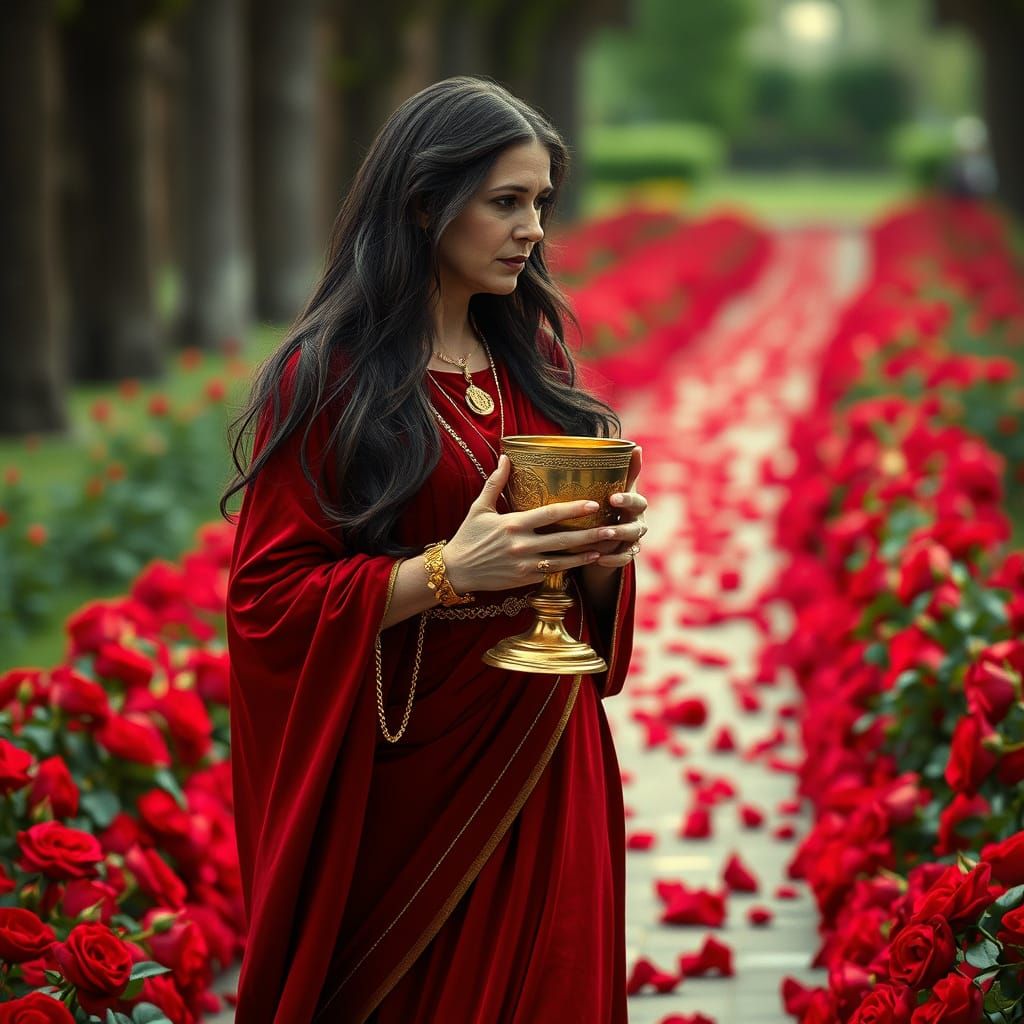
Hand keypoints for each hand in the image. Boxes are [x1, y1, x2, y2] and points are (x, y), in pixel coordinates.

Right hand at [444, 455, 639, 593]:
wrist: (455, 571)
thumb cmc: (468, 536)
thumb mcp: (479, 508)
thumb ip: (495, 483)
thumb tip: (505, 457)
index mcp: (513, 524)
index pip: (549, 514)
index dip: (573, 509)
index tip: (593, 504)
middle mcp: (521, 545)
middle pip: (562, 539)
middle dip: (589, 534)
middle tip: (611, 527)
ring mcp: (524, 565)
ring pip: (562, 560)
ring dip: (585, 554)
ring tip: (607, 546)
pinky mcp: (524, 580)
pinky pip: (552, 573)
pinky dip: (571, 568)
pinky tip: (586, 562)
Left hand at [577, 445, 647, 570]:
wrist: (607, 531)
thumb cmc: (610, 504)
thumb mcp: (616, 487)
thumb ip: (625, 470)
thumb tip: (635, 446)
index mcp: (634, 505)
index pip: (637, 501)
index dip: (627, 500)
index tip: (612, 498)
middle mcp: (637, 522)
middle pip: (636, 526)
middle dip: (622, 526)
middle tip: (606, 528)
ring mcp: (633, 540)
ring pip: (631, 543)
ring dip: (617, 542)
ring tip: (602, 542)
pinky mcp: (626, 554)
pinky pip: (623, 559)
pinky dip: (612, 560)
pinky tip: (599, 559)